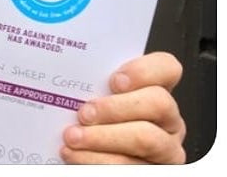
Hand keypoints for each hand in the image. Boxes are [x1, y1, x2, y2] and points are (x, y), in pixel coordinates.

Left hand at [60, 51, 185, 163]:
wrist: (84, 156)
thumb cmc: (87, 121)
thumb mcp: (92, 97)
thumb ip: (91, 84)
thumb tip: (67, 71)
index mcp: (153, 90)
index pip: (166, 68)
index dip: (144, 71)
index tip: (115, 81)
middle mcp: (166, 118)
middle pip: (158, 103)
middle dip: (116, 108)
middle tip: (84, 113)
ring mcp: (165, 148)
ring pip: (146, 139)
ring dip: (102, 137)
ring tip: (72, 137)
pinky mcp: (151, 170)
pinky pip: (129, 166)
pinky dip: (96, 160)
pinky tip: (74, 154)